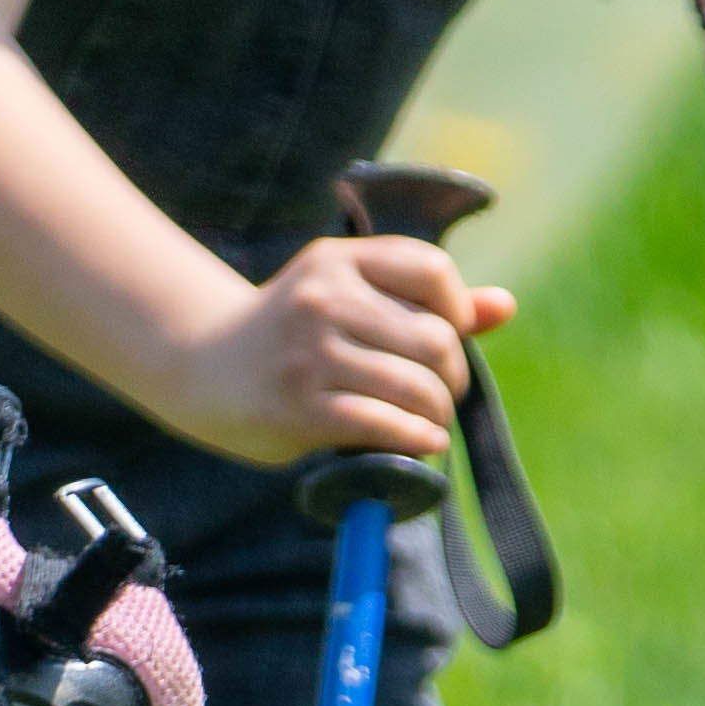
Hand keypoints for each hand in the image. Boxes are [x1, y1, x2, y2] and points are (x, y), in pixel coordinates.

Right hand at [169, 232, 507, 471]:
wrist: (200, 366)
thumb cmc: (289, 335)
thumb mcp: (345, 299)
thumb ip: (422, 302)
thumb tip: (504, 307)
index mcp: (339, 261)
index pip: (431, 272)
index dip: (457, 311)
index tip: (447, 339)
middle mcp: (324, 299)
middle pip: (433, 337)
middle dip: (451, 375)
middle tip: (440, 395)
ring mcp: (310, 353)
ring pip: (414, 384)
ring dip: (436, 413)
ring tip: (429, 422)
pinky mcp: (299, 406)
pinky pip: (383, 424)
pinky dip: (416, 438)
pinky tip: (421, 443)